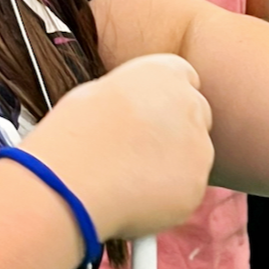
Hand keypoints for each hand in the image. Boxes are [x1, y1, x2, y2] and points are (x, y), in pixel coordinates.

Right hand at [29, 54, 212, 242]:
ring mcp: (199, 144)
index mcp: (165, 72)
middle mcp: (190, 102)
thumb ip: (133, 97)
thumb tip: (140, 108)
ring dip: (173, 164)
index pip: (186, 78)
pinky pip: (187, 188)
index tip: (152, 116)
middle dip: (177, 131)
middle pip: (198, 115)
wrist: (69, 181)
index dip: (167, 99)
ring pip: (194, 154)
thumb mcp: (97, 94)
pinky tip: (136, 196)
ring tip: (129, 176)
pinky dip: (169, 194)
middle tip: (143, 151)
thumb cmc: (71, 136)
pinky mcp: (197, 181)